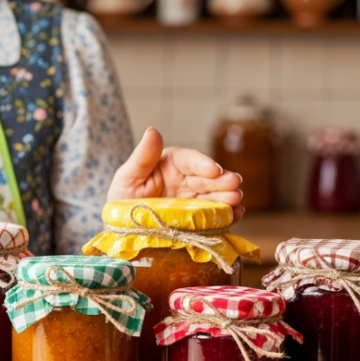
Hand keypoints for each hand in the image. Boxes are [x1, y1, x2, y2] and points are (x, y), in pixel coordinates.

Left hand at [107, 127, 244, 221]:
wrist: (123, 230)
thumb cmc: (122, 200)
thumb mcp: (127, 178)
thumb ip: (142, 157)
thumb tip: (152, 130)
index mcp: (170, 164)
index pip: (189, 160)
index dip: (202, 164)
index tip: (213, 170)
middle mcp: (185, 180)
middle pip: (207, 178)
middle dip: (222, 181)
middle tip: (235, 184)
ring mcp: (193, 200)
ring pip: (214, 195)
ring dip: (227, 197)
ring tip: (237, 200)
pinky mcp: (199, 219)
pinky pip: (215, 215)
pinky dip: (227, 215)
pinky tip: (236, 214)